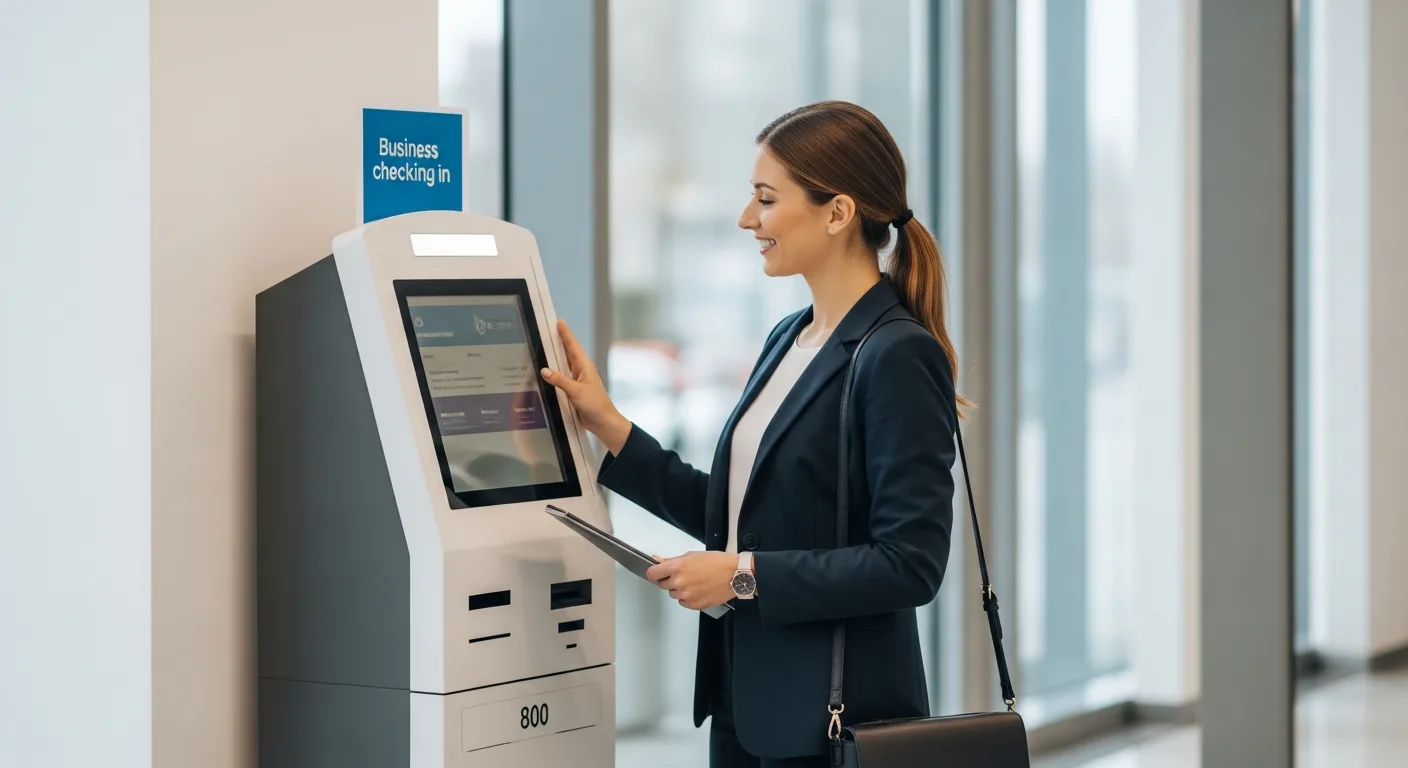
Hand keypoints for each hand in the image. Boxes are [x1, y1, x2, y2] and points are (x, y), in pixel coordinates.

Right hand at [540, 319, 631, 453]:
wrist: (603, 421)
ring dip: (558, 354)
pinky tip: (549, 370)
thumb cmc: (594, 405)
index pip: (572, 346)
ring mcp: (578, 379)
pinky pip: (563, 375)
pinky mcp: (574, 389)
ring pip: (566, 363)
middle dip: (561, 340)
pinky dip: (556, 370)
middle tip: (550, 329)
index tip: (559, 322)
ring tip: (547, 344)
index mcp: (584, 366)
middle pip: (569, 351)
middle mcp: (581, 370)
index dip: (566, 334)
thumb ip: (559, 380)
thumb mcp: (576, 391)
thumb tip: (544, 370)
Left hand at [646, 551, 739, 610]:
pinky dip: (688, 598)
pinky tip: (699, 590)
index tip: (657, 573)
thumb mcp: (692, 555)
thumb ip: (672, 560)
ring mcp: (686, 595)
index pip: (652, 574)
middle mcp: (679, 582)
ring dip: (680, 589)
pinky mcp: (694, 605)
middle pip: (662, 585)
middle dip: (669, 580)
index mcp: (677, 567)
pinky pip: (683, 602)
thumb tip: (657, 560)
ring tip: (695, 582)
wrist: (735, 574)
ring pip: (673, 594)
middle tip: (684, 575)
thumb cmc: (717, 562)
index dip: (655, 573)